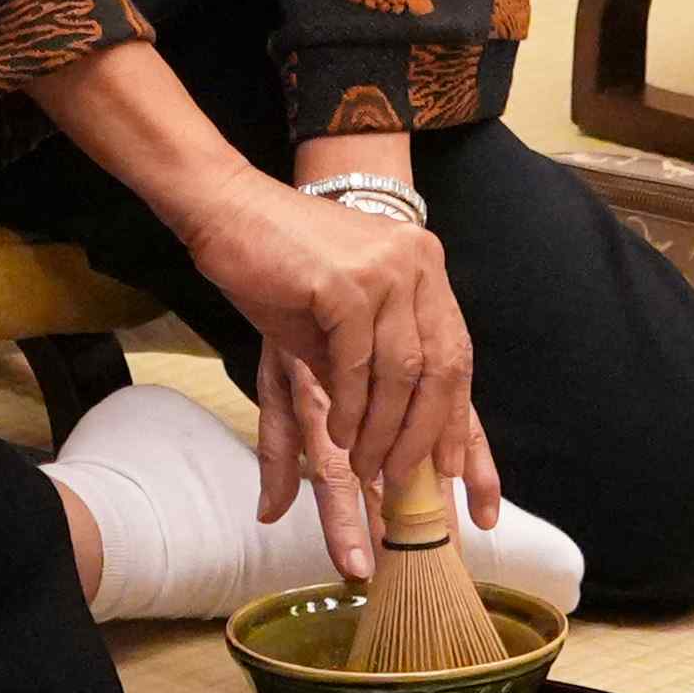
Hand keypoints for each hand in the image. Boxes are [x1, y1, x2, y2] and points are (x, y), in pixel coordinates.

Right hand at [179, 174, 500, 581]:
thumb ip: (369, 367)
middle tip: (406, 482)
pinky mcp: (349, 280)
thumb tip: (388, 438)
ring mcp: (387, 269)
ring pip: (403, 372)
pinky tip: (342, 435)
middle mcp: (418, 265)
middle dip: (426, 436)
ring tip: (367, 467)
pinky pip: (360, 362)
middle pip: (441, 369)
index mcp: (426, 272)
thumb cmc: (281, 267)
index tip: (464, 478)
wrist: (228, 210)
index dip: (461, 422)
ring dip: (384, 430)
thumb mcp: (339, 320)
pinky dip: (352, 407)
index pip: (457, 357)